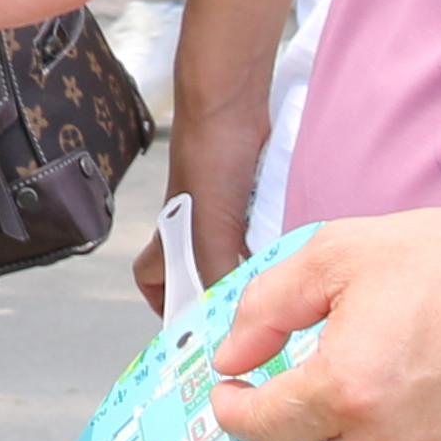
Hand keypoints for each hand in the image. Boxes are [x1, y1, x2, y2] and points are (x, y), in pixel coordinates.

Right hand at [138, 92, 267, 312]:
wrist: (232, 107)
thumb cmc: (206, 156)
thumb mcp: (210, 227)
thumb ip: (214, 270)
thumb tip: (223, 312)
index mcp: (169, 239)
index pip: (155, 284)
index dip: (168, 308)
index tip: (192, 333)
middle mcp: (193, 230)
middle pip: (196, 275)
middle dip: (216, 293)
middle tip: (240, 314)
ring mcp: (221, 215)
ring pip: (232, 256)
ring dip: (247, 269)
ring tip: (269, 285)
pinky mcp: (248, 199)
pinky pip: (257, 234)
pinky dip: (268, 245)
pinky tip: (285, 253)